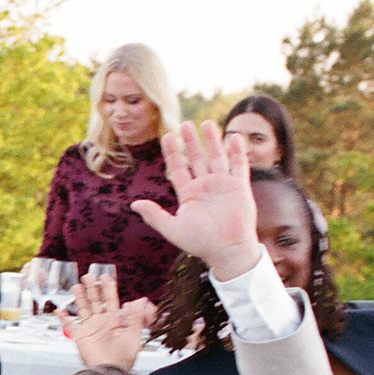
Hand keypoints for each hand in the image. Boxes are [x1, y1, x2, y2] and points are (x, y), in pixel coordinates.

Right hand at [65, 272, 148, 368]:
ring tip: (76, 286)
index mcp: (115, 322)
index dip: (108, 289)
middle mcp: (101, 323)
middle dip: (92, 289)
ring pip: (84, 309)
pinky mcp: (80, 337)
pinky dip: (64, 318)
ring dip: (80, 298)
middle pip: (96, 302)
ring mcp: (90, 329)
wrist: (110, 373)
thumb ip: (136, 318)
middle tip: (88, 276)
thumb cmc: (124, 359)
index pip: (111, 301)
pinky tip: (59, 310)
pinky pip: (70, 325)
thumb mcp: (134, 336)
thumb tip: (141, 300)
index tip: (105, 277)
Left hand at [130, 121, 261, 277]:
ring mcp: (223, 185)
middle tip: (184, 124)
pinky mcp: (239, 187)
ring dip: (211, 140)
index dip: (172, 153)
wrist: (227, 251)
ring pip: (216, 157)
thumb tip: (133, 205)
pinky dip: (236, 151)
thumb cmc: (200, 243)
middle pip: (196, 158)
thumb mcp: (172, 229)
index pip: (178, 169)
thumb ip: (154, 216)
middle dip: (190, 142)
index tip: (166, 137)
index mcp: (188, 194)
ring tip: (205, 123)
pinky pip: (238, 165)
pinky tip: (233, 136)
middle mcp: (205, 186)